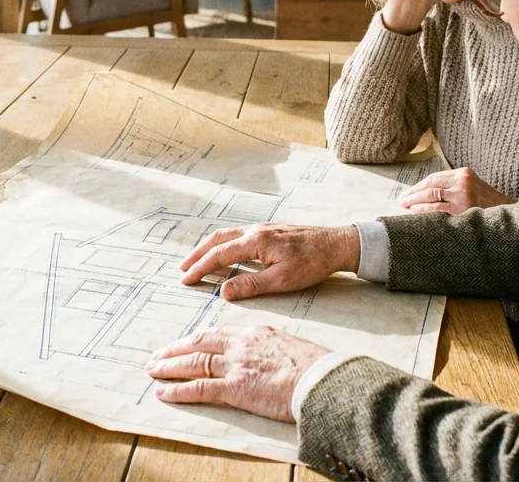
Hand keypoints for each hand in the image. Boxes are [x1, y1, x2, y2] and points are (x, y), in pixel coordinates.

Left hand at [147, 326, 330, 421]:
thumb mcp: (289, 345)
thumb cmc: (315, 365)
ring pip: (194, 363)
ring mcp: (236, 366)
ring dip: (169, 367)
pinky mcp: (236, 388)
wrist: (322, 377)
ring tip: (153, 370)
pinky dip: (178, 390)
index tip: (184, 344)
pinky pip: (199, 388)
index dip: (197, 340)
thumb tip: (265, 356)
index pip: (217, 334)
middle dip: (174, 350)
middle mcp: (240, 345)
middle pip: (199, 343)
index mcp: (254, 333)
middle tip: (157, 356)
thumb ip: (270, 348)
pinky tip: (164, 392)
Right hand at [179, 223, 358, 300]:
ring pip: (227, 234)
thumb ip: (251, 285)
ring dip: (209, 247)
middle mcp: (255, 230)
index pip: (219, 255)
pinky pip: (238, 234)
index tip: (185, 280)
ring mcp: (262, 228)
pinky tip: (226, 253)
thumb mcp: (282, 280)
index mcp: (255, 242)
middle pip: (217, 240)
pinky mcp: (270, 230)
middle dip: (197, 254)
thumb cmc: (313, 263)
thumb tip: (223, 291)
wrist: (337, 244)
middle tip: (182, 269)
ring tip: (197, 260)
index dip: (200, 268)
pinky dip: (224, 243)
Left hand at [398, 167, 512, 213]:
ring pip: (431, 195)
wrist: (507, 214)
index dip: (418, 186)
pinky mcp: (462, 208)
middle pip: (430, 184)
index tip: (408, 193)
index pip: (434, 177)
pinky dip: (423, 209)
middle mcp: (462, 181)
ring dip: (415, 200)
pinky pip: (436, 208)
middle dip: (413, 192)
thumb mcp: (472, 187)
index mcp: (464, 173)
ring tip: (405, 205)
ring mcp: (462, 194)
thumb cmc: (487, 203)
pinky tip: (414, 212)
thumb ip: (453, 186)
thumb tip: (426, 193)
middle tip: (402, 200)